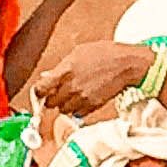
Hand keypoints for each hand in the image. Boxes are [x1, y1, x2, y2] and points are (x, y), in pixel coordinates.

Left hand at [33, 39, 152, 114]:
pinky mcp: (92, 106)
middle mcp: (71, 87)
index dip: (39, 91)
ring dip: (65, 104)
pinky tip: (83, 97)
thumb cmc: (105, 54)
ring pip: (63, 110)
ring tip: (73, 94)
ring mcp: (82, 98)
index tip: (41, 91)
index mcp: (65, 71)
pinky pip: (78, 114)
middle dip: (53, 97)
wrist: (127, 64)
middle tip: (59, 91)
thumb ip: (61, 67)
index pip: (41, 89)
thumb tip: (48, 77)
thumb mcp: (78, 52)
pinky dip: (78, 108)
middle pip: (51, 103)